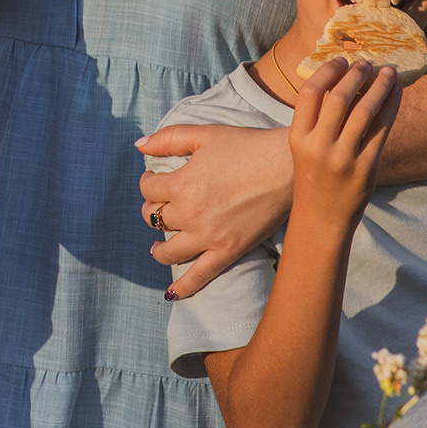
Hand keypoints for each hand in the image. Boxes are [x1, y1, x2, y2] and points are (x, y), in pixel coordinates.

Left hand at [137, 117, 295, 297]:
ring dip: (159, 248)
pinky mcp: (228, 251)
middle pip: (154, 218)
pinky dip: (183, 287)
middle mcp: (191, 213)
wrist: (286, 166)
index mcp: (182, 183)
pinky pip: (199, 275)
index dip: (149, 183)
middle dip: (154, 210)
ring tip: (159, 245)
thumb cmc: (247, 146)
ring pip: (169, 251)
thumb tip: (140, 146)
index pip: (148, 189)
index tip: (156, 180)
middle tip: (163, 206)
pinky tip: (171, 293)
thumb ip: (168, 138)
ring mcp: (209, 236)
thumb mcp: (204, 134)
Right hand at [287, 55, 399, 222]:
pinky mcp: (366, 167)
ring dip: (378, 86)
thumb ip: (318, 119)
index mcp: (298, 138)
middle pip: (338, 99)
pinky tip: (396, 92)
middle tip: (367, 63)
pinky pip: (382, 128)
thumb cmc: (314, 176)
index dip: (327, 71)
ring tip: (387, 72)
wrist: (322, 217)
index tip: (341, 60)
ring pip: (364, 111)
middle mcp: (319, 147)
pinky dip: (391, 106)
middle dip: (355, 75)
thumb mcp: (305, 147)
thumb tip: (344, 79)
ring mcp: (344, 158)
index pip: (310, 93)